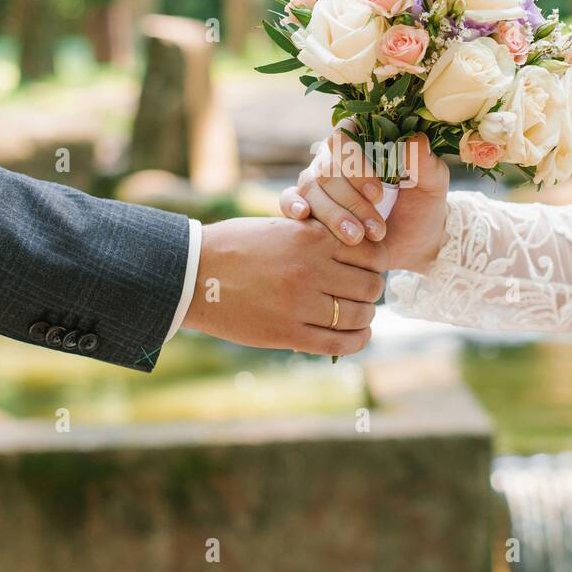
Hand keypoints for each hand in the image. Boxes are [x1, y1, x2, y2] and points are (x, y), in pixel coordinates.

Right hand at [181, 217, 387, 356]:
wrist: (194, 273)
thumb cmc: (238, 245)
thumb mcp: (283, 228)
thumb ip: (319, 239)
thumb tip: (359, 253)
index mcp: (312, 238)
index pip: (372, 253)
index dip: (377, 263)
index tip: (369, 269)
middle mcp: (311, 269)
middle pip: (370, 287)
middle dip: (371, 292)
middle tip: (362, 295)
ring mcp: (300, 303)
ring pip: (359, 316)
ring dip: (365, 318)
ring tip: (358, 317)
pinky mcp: (288, 333)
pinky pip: (338, 343)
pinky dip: (356, 342)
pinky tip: (356, 337)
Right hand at [279, 131, 448, 272]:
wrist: (415, 242)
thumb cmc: (423, 205)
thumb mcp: (432, 184)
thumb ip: (425, 161)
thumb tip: (414, 138)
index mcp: (363, 143)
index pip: (345, 137)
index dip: (357, 165)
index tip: (379, 193)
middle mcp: (336, 159)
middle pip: (327, 168)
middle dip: (350, 201)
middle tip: (375, 228)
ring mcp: (318, 182)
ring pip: (311, 188)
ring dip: (333, 214)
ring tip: (356, 238)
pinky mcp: (310, 207)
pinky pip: (289, 199)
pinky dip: (292, 205)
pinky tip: (304, 216)